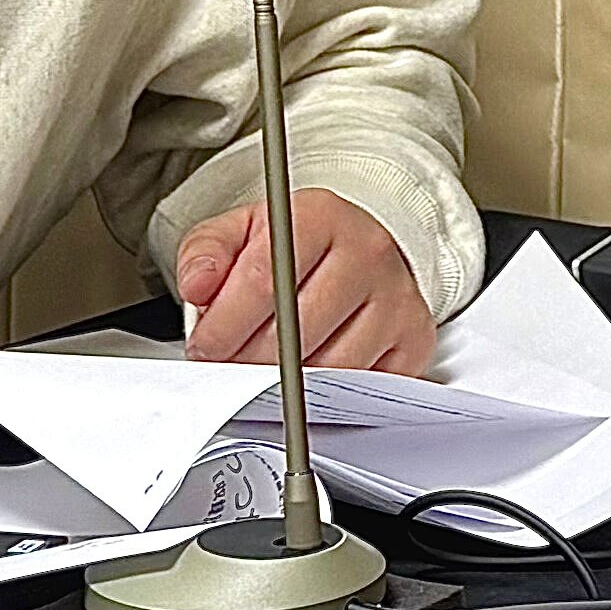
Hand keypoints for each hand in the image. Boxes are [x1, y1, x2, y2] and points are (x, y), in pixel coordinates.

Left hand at [173, 190, 434, 376]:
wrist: (356, 249)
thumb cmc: (296, 247)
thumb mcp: (242, 232)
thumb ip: (206, 253)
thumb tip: (197, 285)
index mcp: (320, 216)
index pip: (264, 282)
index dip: (224, 327)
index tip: (205, 347)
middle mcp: (368, 251)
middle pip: (296, 331)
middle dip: (248, 361)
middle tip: (230, 363)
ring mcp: (397, 295)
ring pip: (329, 366)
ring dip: (286, 383)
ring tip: (268, 367)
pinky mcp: (414, 336)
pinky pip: (363, 386)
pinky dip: (329, 393)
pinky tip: (310, 372)